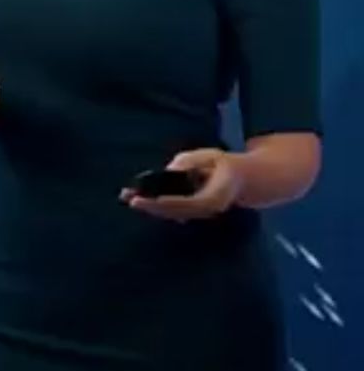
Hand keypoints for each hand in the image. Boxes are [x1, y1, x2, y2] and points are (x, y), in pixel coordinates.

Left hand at [121, 149, 244, 220]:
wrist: (244, 181)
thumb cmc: (224, 165)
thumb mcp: (209, 156)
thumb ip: (188, 163)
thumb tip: (169, 171)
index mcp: (215, 196)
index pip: (187, 203)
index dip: (167, 202)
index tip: (149, 200)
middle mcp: (207, 210)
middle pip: (175, 211)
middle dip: (152, 206)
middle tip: (130, 199)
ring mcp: (200, 214)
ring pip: (172, 213)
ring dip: (149, 207)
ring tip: (127, 198)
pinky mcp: (194, 213)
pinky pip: (172, 210)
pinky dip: (155, 205)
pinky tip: (137, 198)